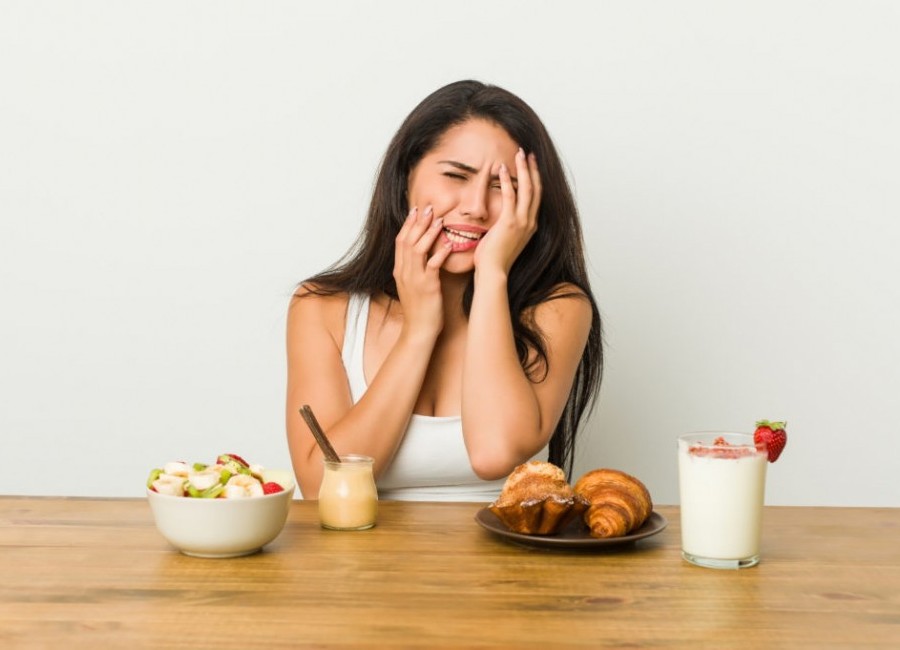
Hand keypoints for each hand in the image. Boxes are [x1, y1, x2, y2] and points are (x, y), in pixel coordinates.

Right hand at [392, 205, 452, 336]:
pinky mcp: (427, 287)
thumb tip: (423, 254)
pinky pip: (433, 265)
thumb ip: (415, 269)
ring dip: (429, 233)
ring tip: (439, 220)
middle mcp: (404, 272)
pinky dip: (440, 252)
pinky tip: (449, 244)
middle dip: (418, 223)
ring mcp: (414, 279)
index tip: (415, 210)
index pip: (400, 241)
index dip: (408, 224)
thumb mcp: (413, 286)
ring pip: (418, 249)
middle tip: (428, 208)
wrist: (419, 331)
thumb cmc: (420, 309)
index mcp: (400, 270)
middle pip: (408, 241)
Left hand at [474, 148, 541, 275]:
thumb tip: (501, 219)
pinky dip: (507, 181)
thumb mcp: (506, 239)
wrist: (493, 272)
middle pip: (536, 189)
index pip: (536, 197)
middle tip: (528, 153)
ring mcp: (522, 222)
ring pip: (527, 189)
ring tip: (519, 154)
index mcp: (531, 225)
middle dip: (532, 169)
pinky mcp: (509, 223)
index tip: (531, 165)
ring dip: (523, 169)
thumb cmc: (495, 259)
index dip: (535, 179)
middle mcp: (530, 222)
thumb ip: (507, 226)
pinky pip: (510, 196)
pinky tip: (502, 169)